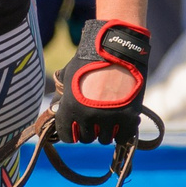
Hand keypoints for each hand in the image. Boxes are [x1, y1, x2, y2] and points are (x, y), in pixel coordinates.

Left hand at [55, 19, 149, 146]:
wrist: (117, 47)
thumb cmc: (90, 59)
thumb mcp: (69, 76)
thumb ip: (64, 96)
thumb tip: (56, 109)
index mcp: (71, 107)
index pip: (66, 136)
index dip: (70, 133)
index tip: (76, 130)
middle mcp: (88, 116)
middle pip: (87, 138)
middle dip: (89, 130)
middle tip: (94, 120)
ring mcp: (110, 118)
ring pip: (105, 139)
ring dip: (106, 131)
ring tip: (109, 118)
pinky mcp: (129, 117)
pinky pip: (123, 137)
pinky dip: (121, 133)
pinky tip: (121, 124)